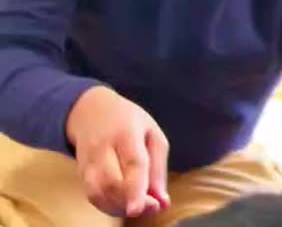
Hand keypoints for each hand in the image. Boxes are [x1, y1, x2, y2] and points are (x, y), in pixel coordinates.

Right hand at [65, 86, 170, 217]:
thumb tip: (163, 202)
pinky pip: (91, 195)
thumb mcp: (152, 134)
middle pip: (111, 182)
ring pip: (97, 193)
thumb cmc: (128, 122)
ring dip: (118, 208)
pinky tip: (122, 205)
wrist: (89, 111)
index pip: (132, 163)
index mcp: (127, 133)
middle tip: (150, 209)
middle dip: (130, 202)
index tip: (138, 210)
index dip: (135, 189)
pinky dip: (108, 206)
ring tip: (138, 207)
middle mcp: (103, 148)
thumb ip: (158, 168)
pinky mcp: (79, 172)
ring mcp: (87, 161)